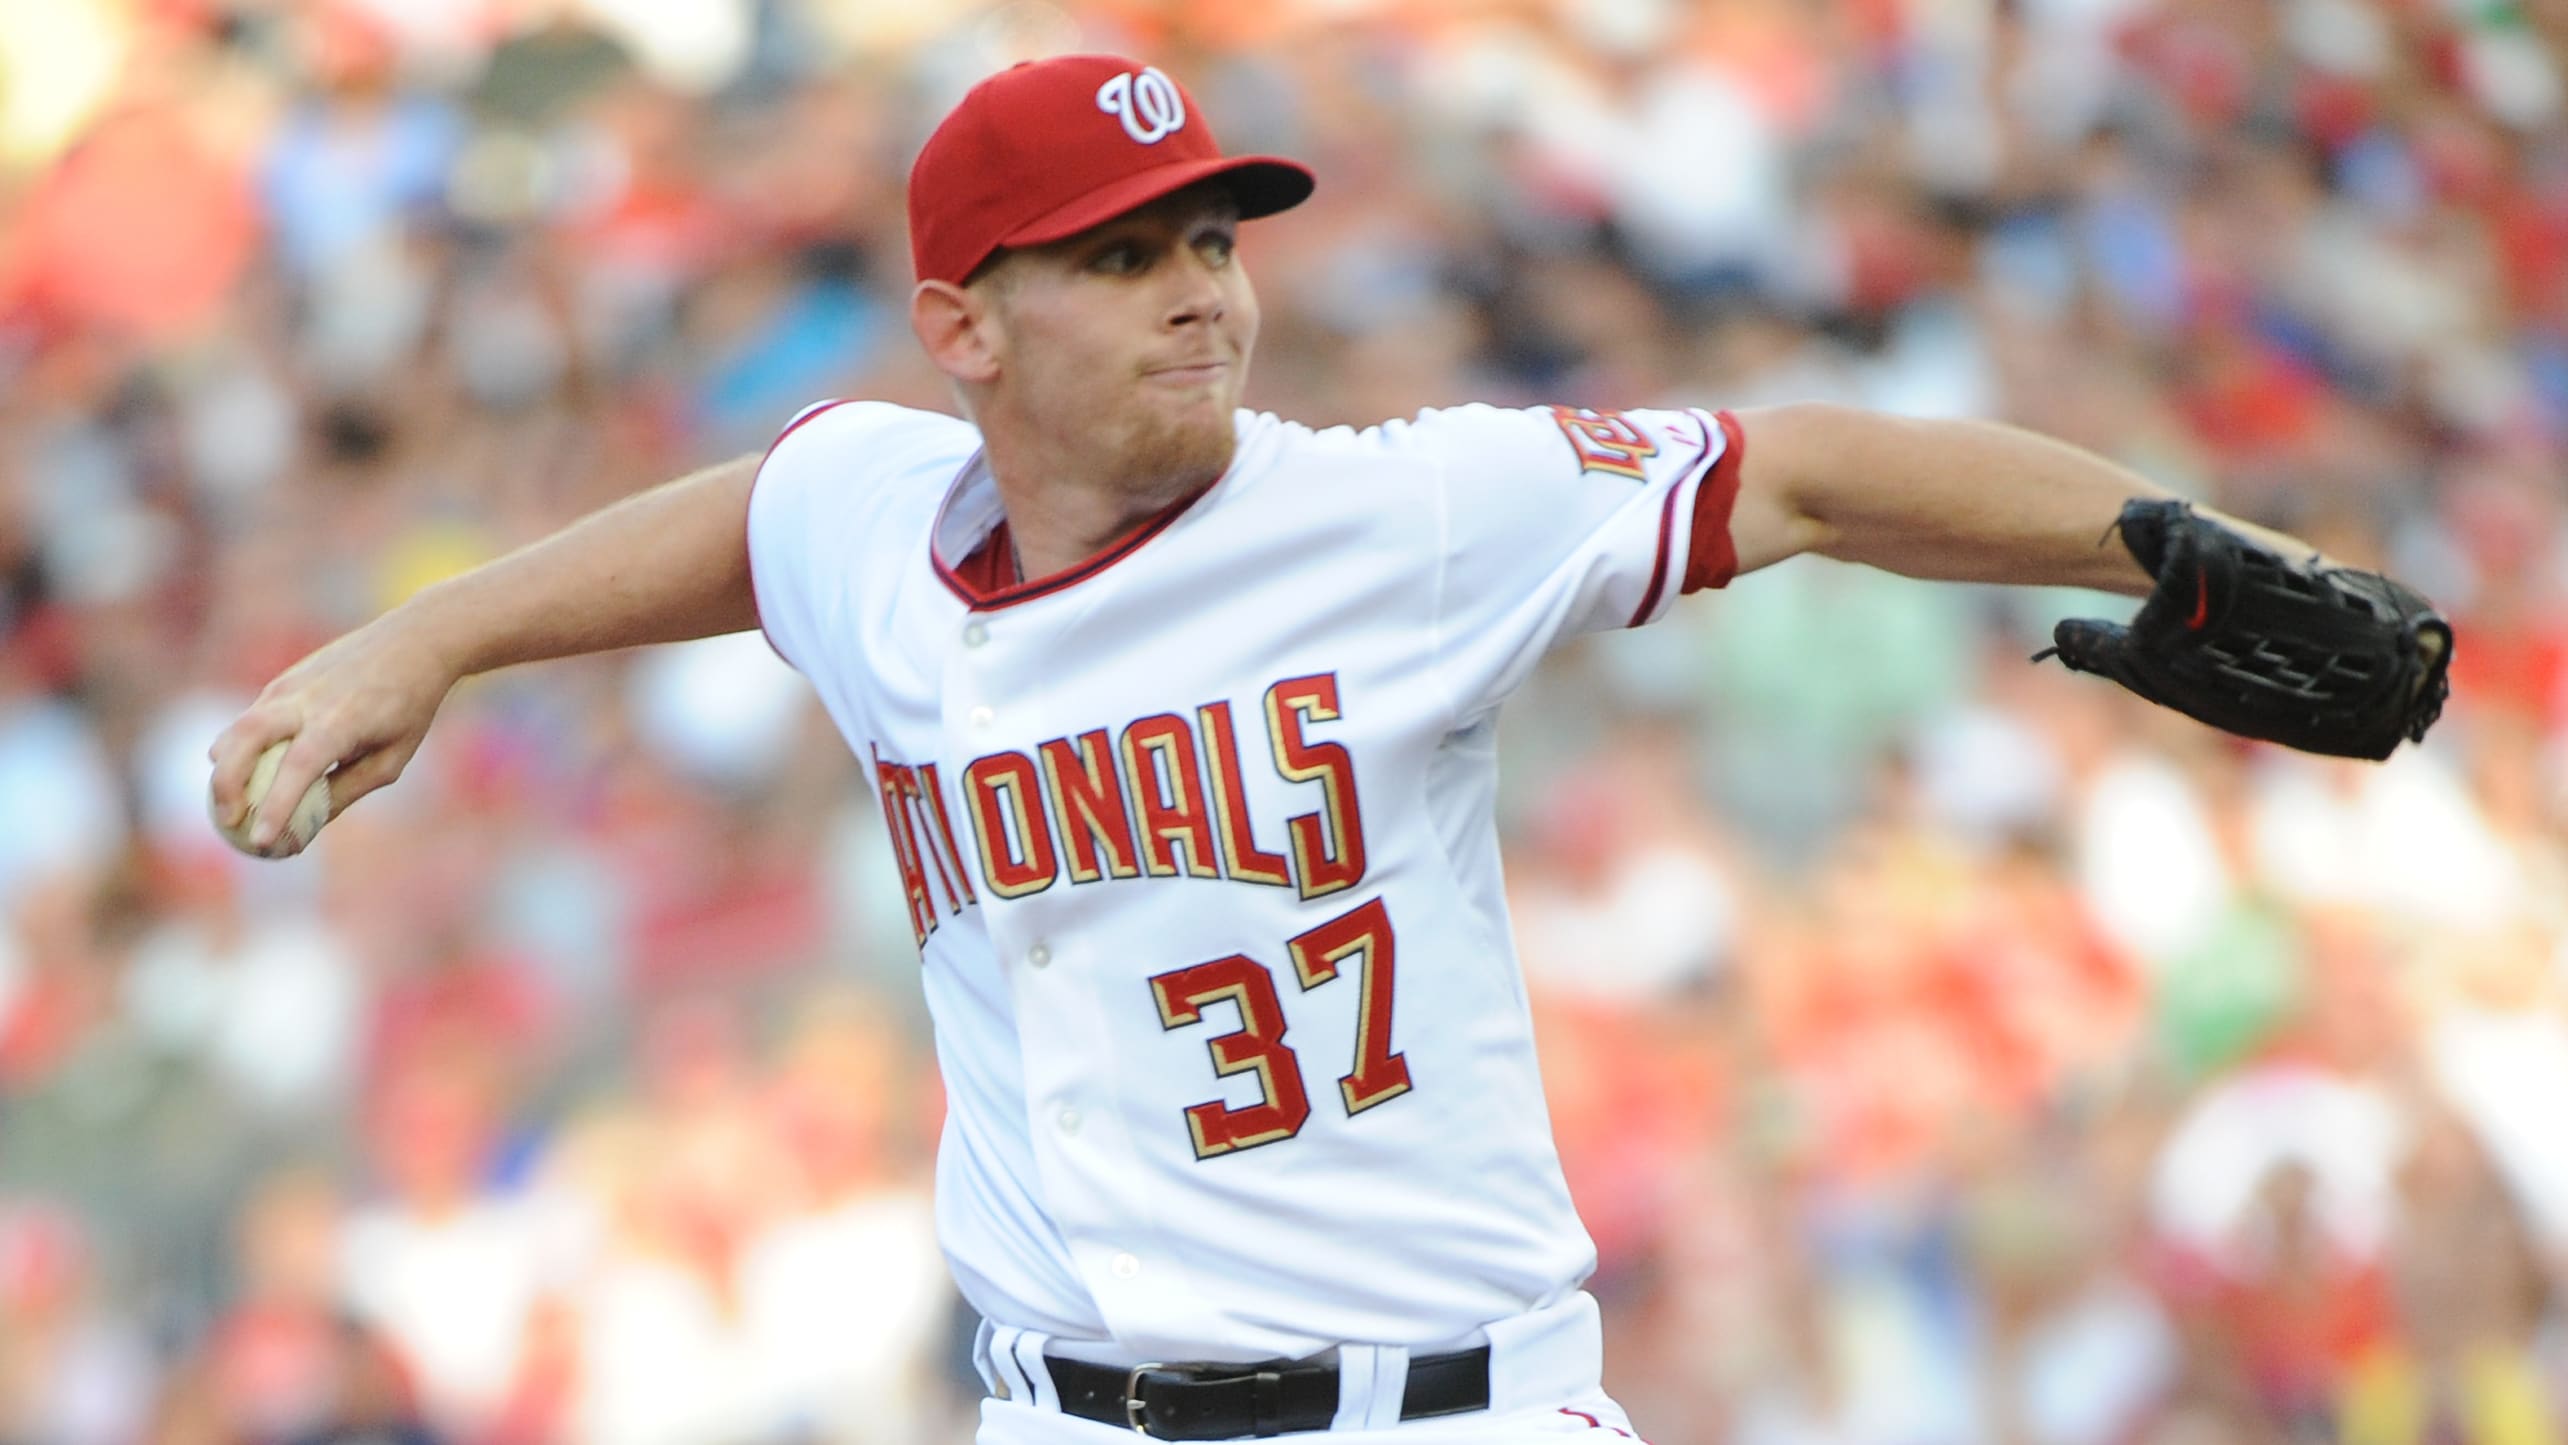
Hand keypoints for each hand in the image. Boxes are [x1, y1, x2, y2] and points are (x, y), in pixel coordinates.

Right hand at [207, 612, 462, 854]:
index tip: (261, 841)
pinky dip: (240, 749)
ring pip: (240, 727)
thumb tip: (307, 827)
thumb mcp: (391, 759)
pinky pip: (251, 719)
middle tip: (228, 821)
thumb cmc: (409, 707)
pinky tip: (244, 775)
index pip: (297, 767)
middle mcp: (306, 699)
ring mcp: (290, 685)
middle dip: (227, 783)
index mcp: (340, 721)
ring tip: (230, 805)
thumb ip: (347, 790)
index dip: (276, 806)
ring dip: (226, 767)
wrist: (413, 641)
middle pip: (247, 738)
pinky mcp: (283, 680)